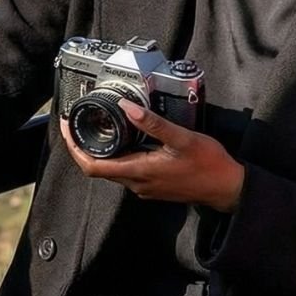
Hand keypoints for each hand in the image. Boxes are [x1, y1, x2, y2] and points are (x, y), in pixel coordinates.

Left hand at [59, 103, 243, 212]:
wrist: (227, 188)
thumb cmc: (208, 165)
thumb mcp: (182, 138)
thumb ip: (153, 123)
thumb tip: (128, 107)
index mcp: (139, 172)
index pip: (93, 166)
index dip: (75, 148)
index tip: (68, 129)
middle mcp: (137, 183)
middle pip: (98, 168)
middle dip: (83, 147)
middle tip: (77, 123)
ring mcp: (145, 187)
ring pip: (112, 170)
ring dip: (101, 151)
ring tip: (97, 127)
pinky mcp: (153, 186)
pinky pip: (127, 171)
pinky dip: (118, 156)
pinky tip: (125, 139)